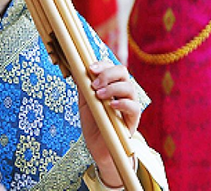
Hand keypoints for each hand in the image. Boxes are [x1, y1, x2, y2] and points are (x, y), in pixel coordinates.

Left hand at [79, 60, 140, 187]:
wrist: (98, 146)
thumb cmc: (93, 122)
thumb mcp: (84, 103)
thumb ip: (83, 87)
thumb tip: (77, 70)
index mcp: (112, 84)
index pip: (111, 67)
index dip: (102, 65)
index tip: (90, 69)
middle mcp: (122, 91)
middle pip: (122, 72)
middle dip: (107, 74)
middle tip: (94, 84)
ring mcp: (130, 103)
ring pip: (129, 87)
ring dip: (112, 88)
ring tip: (99, 95)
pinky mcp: (133, 118)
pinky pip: (134, 106)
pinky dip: (122, 103)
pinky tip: (111, 105)